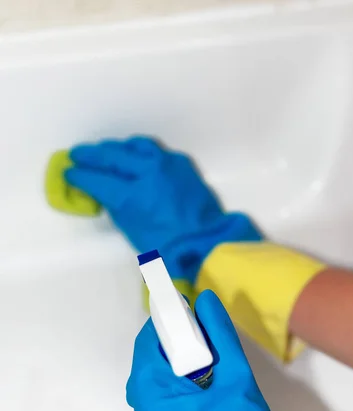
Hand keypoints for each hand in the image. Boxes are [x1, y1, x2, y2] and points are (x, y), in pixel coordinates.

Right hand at [66, 137, 260, 282]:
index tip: (70, 173)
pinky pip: (154, 150)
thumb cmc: (168, 247)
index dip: (80, 176)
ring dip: (116, 147)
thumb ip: (117, 207)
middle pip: (112, 156)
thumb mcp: (133, 231)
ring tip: (106, 151)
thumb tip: (107, 193)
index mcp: (132, 197)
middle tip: (78, 154)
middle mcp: (147, 173)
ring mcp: (166, 164)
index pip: (98, 180)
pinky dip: (139, 151)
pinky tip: (135, 155)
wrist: (206, 241)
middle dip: (92, 155)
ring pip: (134, 146)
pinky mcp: (181, 163)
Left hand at [126, 290, 317, 410]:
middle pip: (154, 368)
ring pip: (163, 396)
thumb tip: (205, 301)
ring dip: (186, 382)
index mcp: (152, 392)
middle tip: (217, 357)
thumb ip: (222, 338)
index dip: (172, 320)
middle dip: (183, 353)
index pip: (150, 339)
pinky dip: (186, 409)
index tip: (196, 317)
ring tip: (220, 389)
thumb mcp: (238, 384)